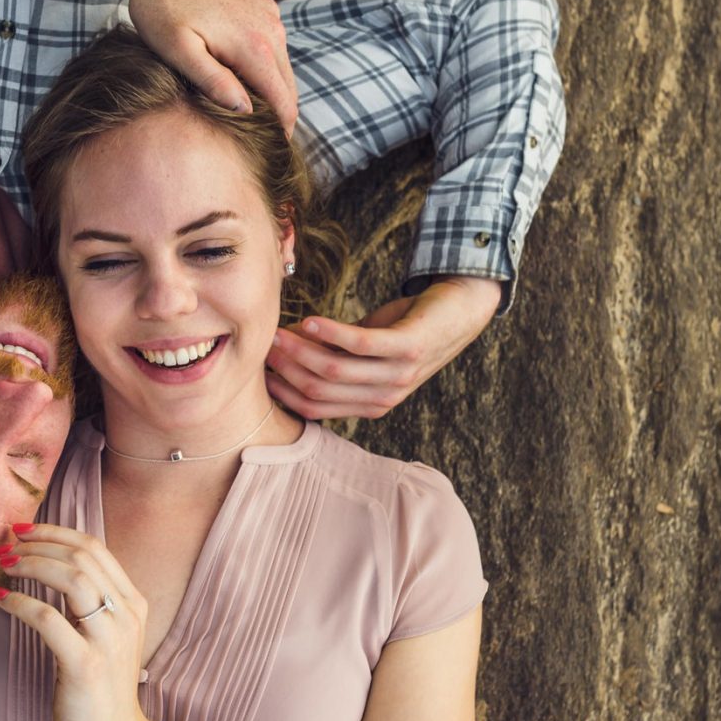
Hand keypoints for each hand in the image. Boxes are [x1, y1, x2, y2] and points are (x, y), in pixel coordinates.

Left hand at [0, 526, 151, 720]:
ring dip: (30, 565)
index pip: (95, 548)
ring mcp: (108, 640)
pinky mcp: (85, 665)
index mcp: (133, 604)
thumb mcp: (105, 637)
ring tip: (3, 567)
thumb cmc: (99, 689)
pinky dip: (20, 603)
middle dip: (38, 543)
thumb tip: (52, 566)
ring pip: (71, 578)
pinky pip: (48, 618)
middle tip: (5, 546)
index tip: (23, 532)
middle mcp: (126, 616)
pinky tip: (1, 600)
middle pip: (82, 556)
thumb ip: (91, 603)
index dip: (55, 532)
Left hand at [108, 0, 296, 131]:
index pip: (284, 103)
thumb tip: (246, 111)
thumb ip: (214, 82)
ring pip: (283, 67)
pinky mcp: (261, 3)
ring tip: (247, 113)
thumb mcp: (180, 50)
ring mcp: (269, 13)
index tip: (270, 152)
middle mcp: (271, 29)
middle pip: (289, 88)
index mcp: (255, 46)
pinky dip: (266, 67)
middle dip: (279, 116)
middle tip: (259, 140)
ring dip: (271, 92)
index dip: (281, 132)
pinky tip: (241, 77)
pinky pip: (274, 46)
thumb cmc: (161, 2)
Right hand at [265, 277, 502, 420]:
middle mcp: (384, 397)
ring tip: (278, 333)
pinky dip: (331, 334)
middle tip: (262, 345)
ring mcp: (397, 374)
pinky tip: (310, 322)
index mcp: (371, 404)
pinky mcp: (407, 347)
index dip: (284, 390)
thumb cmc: (407, 329)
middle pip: (320, 391)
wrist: (460, 311)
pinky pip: (360, 345)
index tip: (259, 369)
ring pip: (335, 371)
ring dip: (301, 351)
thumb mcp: (367, 350)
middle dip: (286, 369)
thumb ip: (335, 357)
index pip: (315, 408)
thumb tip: (289, 350)